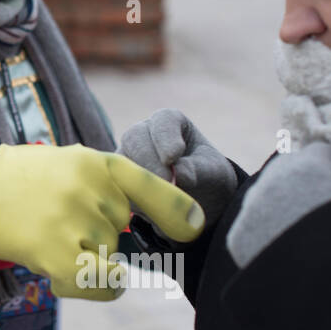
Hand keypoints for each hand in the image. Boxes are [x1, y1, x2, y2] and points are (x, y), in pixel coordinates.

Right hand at [0, 143, 203, 299]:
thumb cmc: (21, 183)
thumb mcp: (68, 163)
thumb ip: (107, 184)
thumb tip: (151, 221)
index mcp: (96, 162)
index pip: (153, 188)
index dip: (179, 211)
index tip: (194, 227)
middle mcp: (91, 189)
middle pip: (124, 232)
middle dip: (99, 237)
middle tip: (59, 223)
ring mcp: (75, 220)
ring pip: (111, 259)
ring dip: (87, 261)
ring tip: (47, 239)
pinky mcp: (58, 253)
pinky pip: (102, 284)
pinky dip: (98, 289)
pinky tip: (66, 278)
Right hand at [117, 109, 237, 227]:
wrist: (198, 201)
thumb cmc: (207, 177)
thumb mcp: (212, 172)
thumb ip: (198, 170)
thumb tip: (179, 174)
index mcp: (170, 123)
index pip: (163, 121)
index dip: (165, 137)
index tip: (173, 156)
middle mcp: (143, 134)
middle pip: (135, 138)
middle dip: (149, 161)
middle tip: (166, 182)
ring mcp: (127, 156)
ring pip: (121, 163)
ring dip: (140, 182)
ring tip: (162, 200)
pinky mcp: (118, 180)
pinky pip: (117, 187)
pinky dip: (133, 198)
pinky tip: (151, 208)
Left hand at [226, 128, 330, 267]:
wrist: (327, 288)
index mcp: (309, 166)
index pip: (318, 153)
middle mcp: (274, 179)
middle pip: (288, 172)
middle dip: (301, 186)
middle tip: (318, 216)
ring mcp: (253, 206)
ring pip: (266, 197)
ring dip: (279, 209)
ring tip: (303, 237)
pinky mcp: (239, 234)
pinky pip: (253, 226)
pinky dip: (265, 236)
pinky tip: (285, 253)